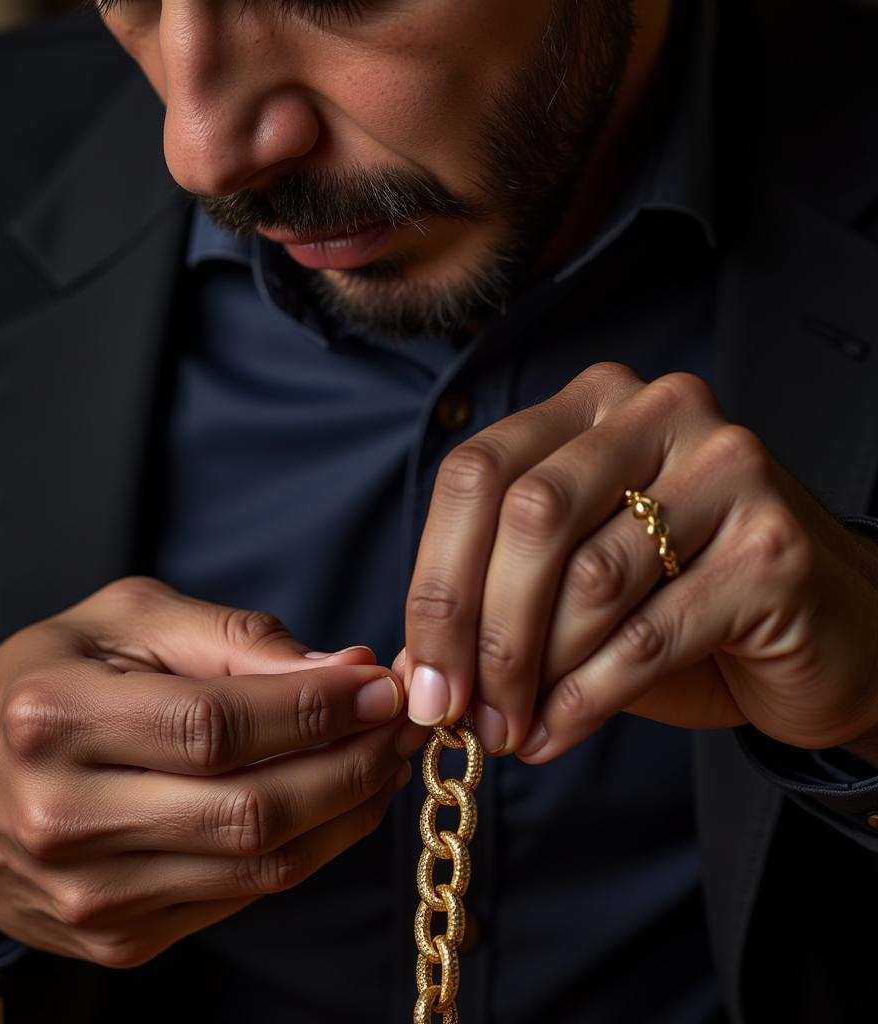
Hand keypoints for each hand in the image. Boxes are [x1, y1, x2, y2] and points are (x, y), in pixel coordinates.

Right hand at [0, 577, 414, 966]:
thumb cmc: (45, 683)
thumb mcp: (122, 622)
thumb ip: (231, 639)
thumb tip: (342, 671)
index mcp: (53, 719)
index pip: (216, 726)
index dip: (315, 708)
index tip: (381, 686)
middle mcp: (62, 819)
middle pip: (250, 809)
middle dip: (351, 764)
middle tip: (401, 725)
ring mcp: (90, 897)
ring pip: (262, 866)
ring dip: (347, 810)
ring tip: (382, 759)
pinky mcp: (119, 940)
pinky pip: (244, 899)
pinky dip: (308, 849)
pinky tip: (333, 801)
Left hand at [400, 363, 877, 761]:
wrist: (820, 629)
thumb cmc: (678, 601)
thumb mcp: (569, 587)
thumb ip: (492, 606)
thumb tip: (412, 671)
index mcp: (593, 405)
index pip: (478, 471)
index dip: (435, 580)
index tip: (422, 674)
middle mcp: (658, 414)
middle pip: (528, 516)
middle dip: (481, 632)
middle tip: (459, 712)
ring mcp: (726, 470)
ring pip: (588, 578)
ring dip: (535, 672)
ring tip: (513, 728)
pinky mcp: (772, 548)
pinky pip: (647, 634)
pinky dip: (586, 698)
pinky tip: (557, 731)